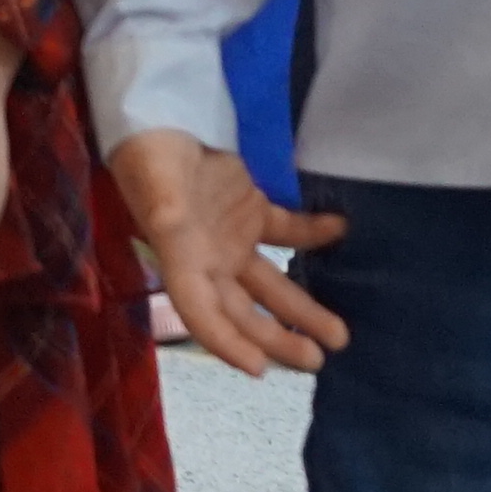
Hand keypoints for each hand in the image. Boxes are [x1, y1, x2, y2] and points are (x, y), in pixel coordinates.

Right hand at [108, 129, 348, 376]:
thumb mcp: (156, 191)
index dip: (226, 344)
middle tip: (316, 360)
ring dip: (303, 309)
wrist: (157, 122)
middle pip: (244, 312)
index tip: (258, 369)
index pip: (201, 314)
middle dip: (278, 339)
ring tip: (338, 334)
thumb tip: (177, 235)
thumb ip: (168, 217)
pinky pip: (288, 232)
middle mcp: (208, 262)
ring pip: (271, 285)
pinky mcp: (251, 211)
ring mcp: (232, 239)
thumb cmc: (151, 160)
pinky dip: (314, 235)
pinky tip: (339, 232)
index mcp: (181, 263)